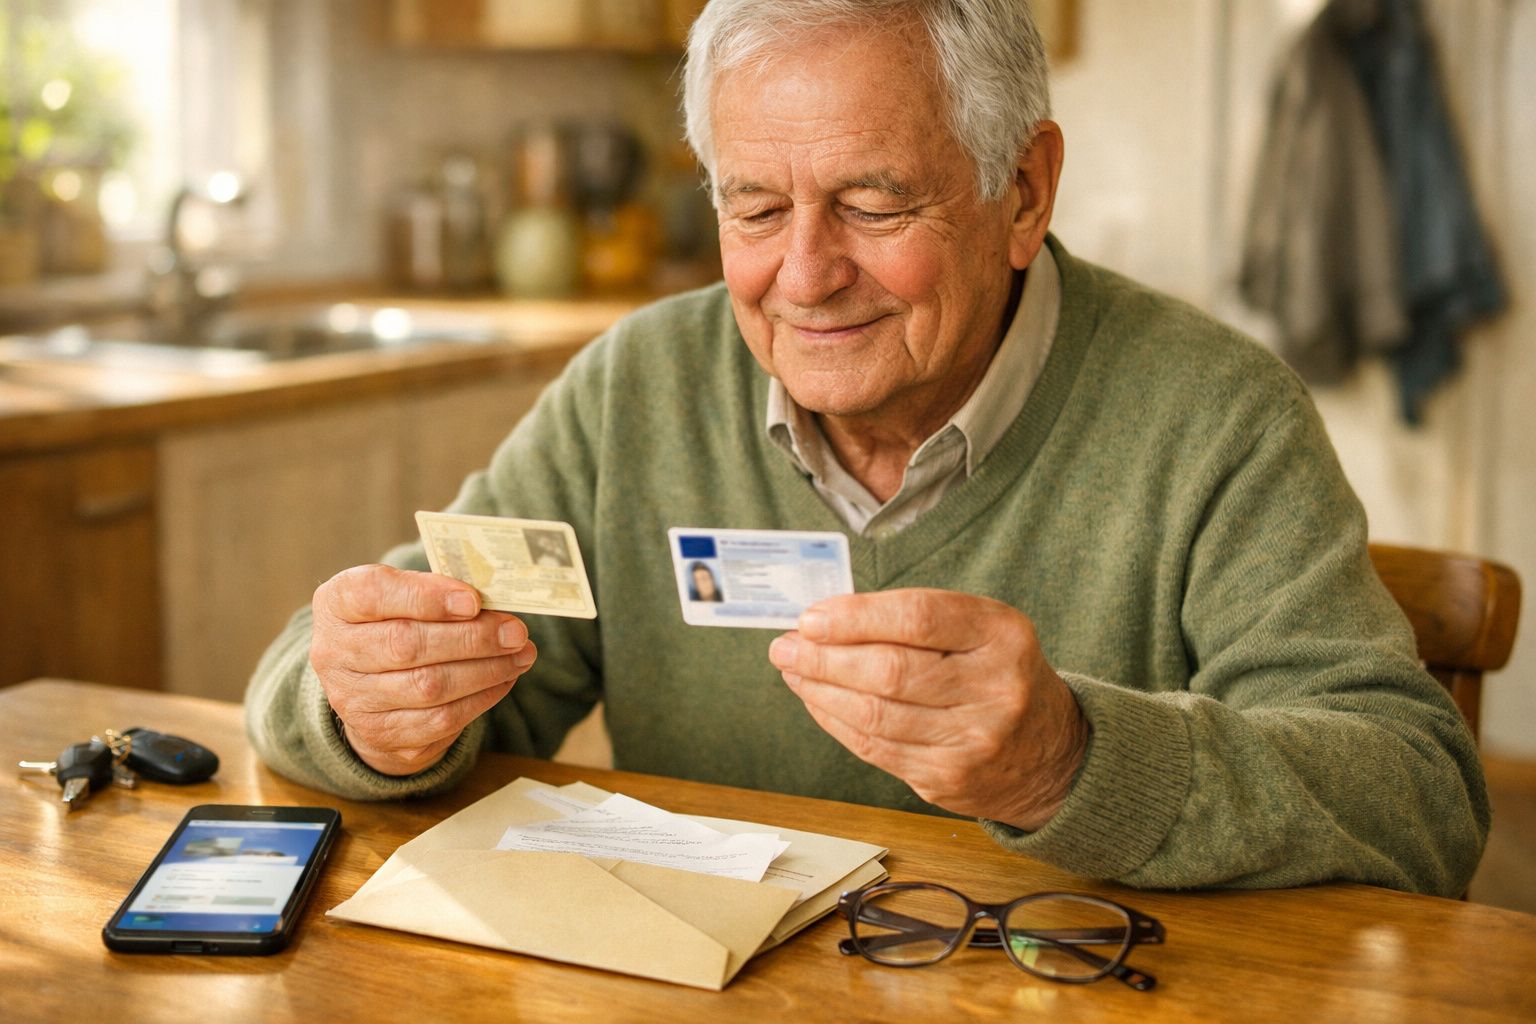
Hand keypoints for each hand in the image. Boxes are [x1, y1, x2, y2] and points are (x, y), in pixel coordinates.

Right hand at [311, 564, 536, 775]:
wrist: (367, 682)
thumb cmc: (394, 621)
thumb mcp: (400, 592)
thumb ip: (435, 589)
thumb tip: (488, 600)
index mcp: (337, 604)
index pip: (373, 594)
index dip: (426, 597)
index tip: (473, 600)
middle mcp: (333, 652)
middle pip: (406, 645)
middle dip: (471, 638)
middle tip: (515, 631)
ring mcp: (353, 699)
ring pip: (427, 686)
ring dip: (485, 670)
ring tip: (520, 654)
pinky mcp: (381, 734)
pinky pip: (440, 719)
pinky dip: (481, 698)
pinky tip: (504, 679)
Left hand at [767, 588, 1087, 830]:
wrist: (1051, 755)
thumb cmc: (998, 674)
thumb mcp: (981, 630)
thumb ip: (913, 619)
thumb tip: (825, 620)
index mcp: (1003, 635)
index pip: (919, 618)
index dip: (857, 617)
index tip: (811, 618)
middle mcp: (996, 688)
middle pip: (891, 671)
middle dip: (824, 657)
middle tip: (785, 646)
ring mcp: (974, 740)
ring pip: (876, 715)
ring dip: (821, 691)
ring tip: (794, 670)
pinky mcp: (950, 778)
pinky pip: (877, 749)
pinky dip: (836, 722)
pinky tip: (817, 702)